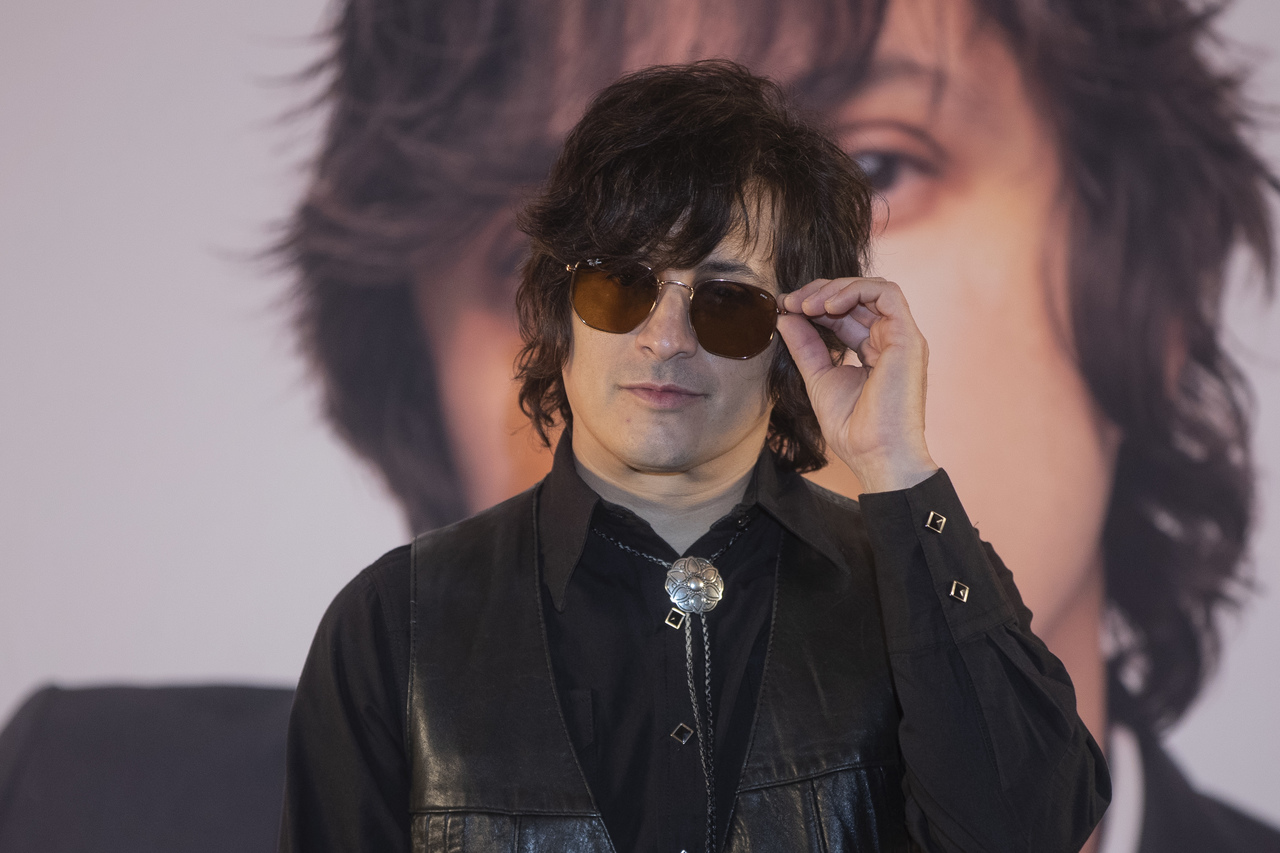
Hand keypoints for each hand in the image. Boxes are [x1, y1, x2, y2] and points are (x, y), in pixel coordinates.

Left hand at [776, 277, 937, 492]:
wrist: (876, 455)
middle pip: (858, 298)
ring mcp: (902, 338)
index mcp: (874, 351)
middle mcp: (891, 341)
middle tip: (790, 302)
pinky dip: (855, 291)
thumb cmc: (853, 429)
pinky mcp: (908, 338)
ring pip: (873, 289)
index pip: (846, 315)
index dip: (815, 305)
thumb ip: (805, 346)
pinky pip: (886, 294)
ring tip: (806, 305)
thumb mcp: (819, 378)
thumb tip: (785, 316)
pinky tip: (826, 306)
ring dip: (835, 289)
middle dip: (820, 293)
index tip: (784, 308)